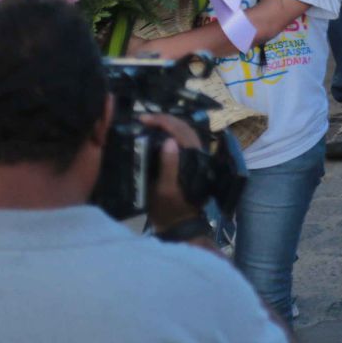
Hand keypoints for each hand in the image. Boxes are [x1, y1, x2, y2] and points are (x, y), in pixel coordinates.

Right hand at [138, 112, 206, 230]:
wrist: (179, 224)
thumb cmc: (169, 209)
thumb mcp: (164, 190)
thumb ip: (169, 166)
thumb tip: (169, 140)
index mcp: (194, 159)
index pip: (180, 131)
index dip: (163, 121)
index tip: (143, 119)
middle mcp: (198, 153)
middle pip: (184, 127)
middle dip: (165, 119)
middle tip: (144, 118)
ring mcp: (196, 156)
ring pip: (185, 131)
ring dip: (168, 124)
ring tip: (149, 123)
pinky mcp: (191, 161)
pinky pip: (183, 139)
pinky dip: (171, 132)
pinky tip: (158, 133)